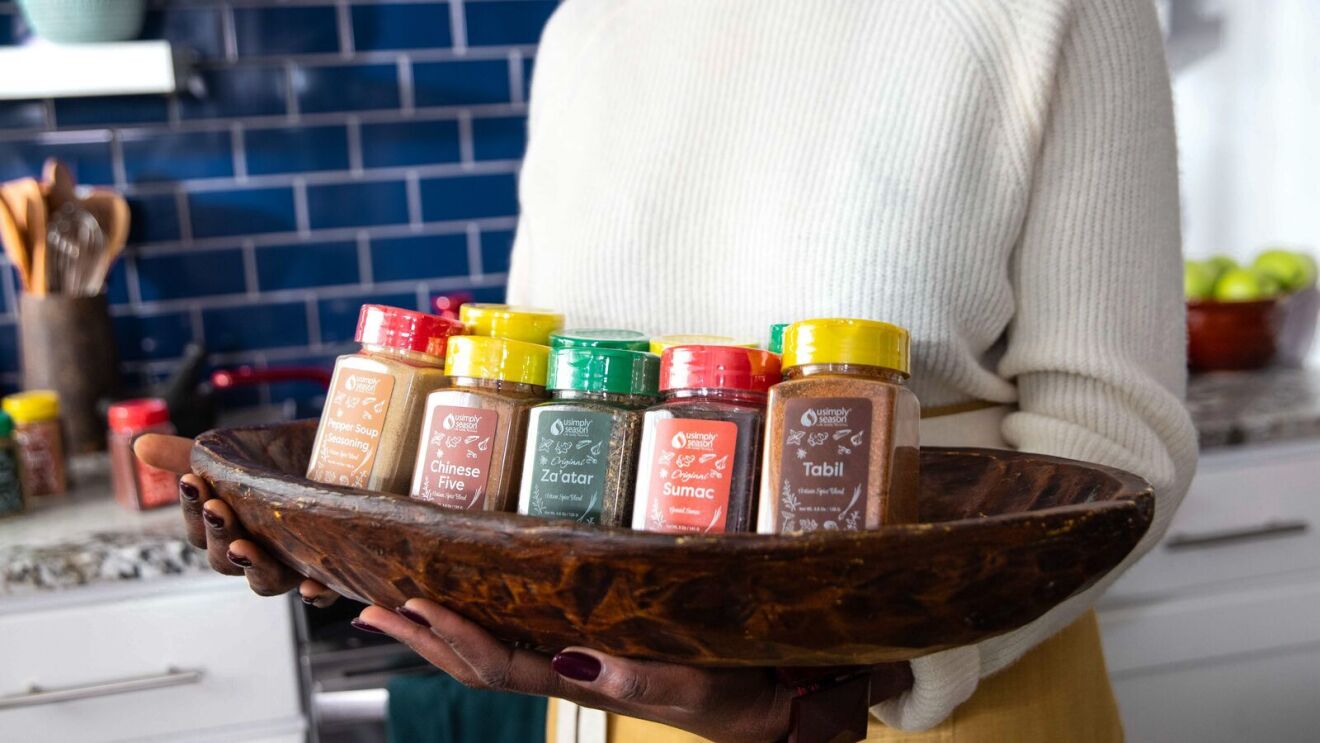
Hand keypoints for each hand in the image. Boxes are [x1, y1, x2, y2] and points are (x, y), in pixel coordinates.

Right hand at [134, 434, 338, 605]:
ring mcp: (293, 563)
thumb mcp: (240, 455)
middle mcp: (260, 552)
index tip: (193, 480)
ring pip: (266, 580)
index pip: (201, 529)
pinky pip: (324, 591)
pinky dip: (316, 592)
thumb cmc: (287, 465)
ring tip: (245, 546)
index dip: (193, 508)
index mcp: (232, 529)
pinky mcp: (333, 569)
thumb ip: (191, 455)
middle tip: (217, 508)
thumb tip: (141, 444)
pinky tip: (312, 587)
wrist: (350, 461)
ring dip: (254, 567)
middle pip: (227, 559)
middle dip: (219, 534)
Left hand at [356, 600, 913, 742]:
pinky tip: (469, 606)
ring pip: (492, 652)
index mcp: (587, 681)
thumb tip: (572, 659)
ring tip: (394, 608)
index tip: (414, 606)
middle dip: (422, 637)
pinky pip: (522, 638)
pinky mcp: (598, 649)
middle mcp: (571, 672)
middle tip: (370, 607)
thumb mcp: (694, 685)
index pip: (501, 664)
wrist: (770, 704)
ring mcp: (580, 664)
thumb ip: (637, 674)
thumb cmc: (736, 691)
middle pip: (477, 661)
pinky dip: (480, 624)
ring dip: (438, 634)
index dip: (455, 638)